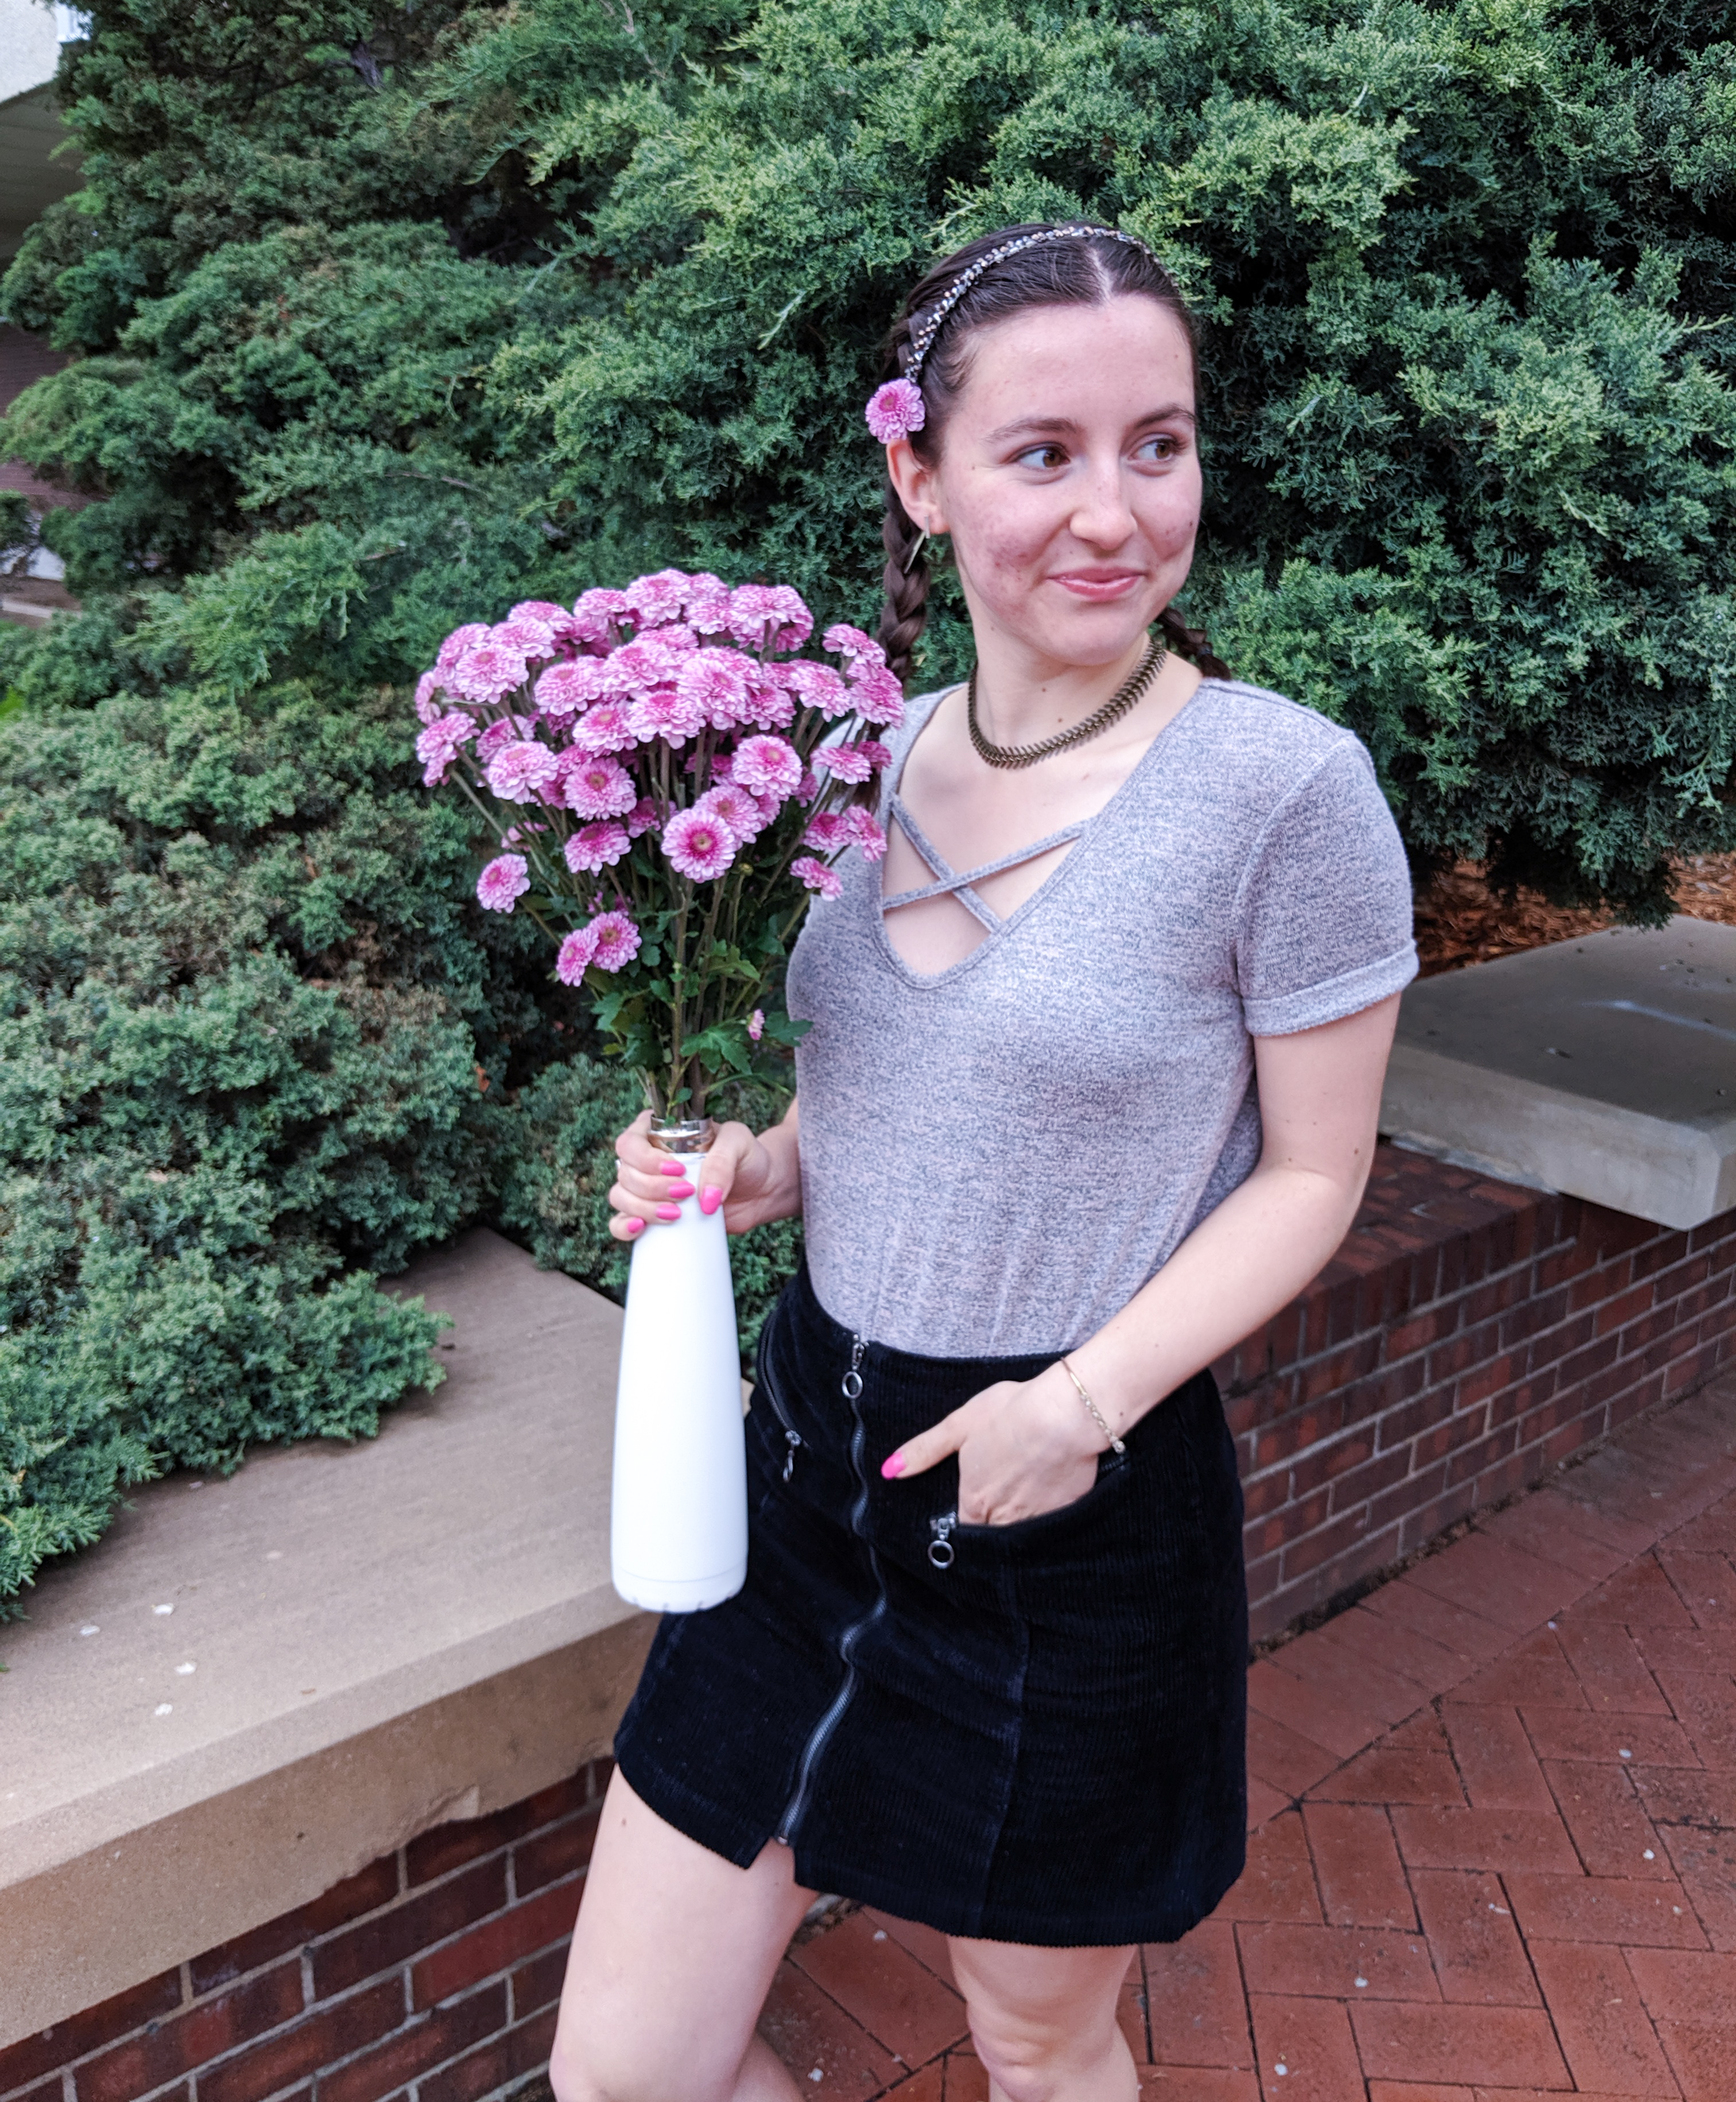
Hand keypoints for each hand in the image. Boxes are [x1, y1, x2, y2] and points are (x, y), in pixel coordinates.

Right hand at [608, 1110, 797, 1240]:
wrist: (762, 1190)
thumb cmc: (747, 1158)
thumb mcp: (740, 1144)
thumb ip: (722, 1161)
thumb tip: (704, 1200)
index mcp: (659, 1133)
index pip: (630, 1142)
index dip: (646, 1160)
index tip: (678, 1170)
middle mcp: (647, 1160)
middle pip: (625, 1173)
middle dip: (651, 1187)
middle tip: (685, 1193)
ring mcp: (648, 1189)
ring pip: (621, 1197)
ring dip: (643, 1208)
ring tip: (676, 1214)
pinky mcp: (653, 1216)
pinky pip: (622, 1223)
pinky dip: (625, 1228)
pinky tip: (640, 1229)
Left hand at [882, 1363, 1104, 1525]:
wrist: (1066, 1415)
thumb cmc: (1012, 1413)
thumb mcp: (960, 1425)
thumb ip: (925, 1450)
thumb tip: (890, 1470)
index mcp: (975, 1500)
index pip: (965, 1526)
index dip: (970, 1514)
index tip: (977, 1502)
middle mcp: (1003, 1518)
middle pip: (993, 1532)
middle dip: (994, 1522)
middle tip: (1003, 1497)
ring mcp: (1037, 1520)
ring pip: (1022, 1533)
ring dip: (1021, 1521)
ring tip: (1027, 1494)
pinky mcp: (1067, 1514)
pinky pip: (1053, 1526)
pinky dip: (1049, 1515)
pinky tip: (1053, 1493)